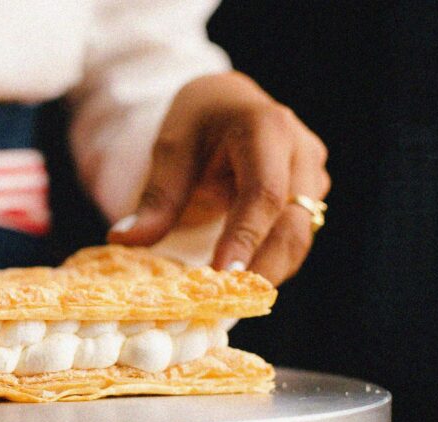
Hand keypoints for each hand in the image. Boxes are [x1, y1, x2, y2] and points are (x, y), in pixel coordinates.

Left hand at [107, 72, 329, 284]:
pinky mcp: (312, 194)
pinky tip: (240, 284)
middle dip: (262, 268)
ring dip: (268, 271)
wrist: (228, 103)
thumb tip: (124, 239)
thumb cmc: (198, 121)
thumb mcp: (170, 148)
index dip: (246, 237)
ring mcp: (313, 174)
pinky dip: (270, 262)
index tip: (224, 276)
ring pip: (300, 236)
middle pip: (292, 222)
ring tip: (230, 299)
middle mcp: (301, 150)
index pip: (263, 191)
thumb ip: (156, 196)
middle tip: (226, 303)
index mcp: (266, 128)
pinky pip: (296, 237)